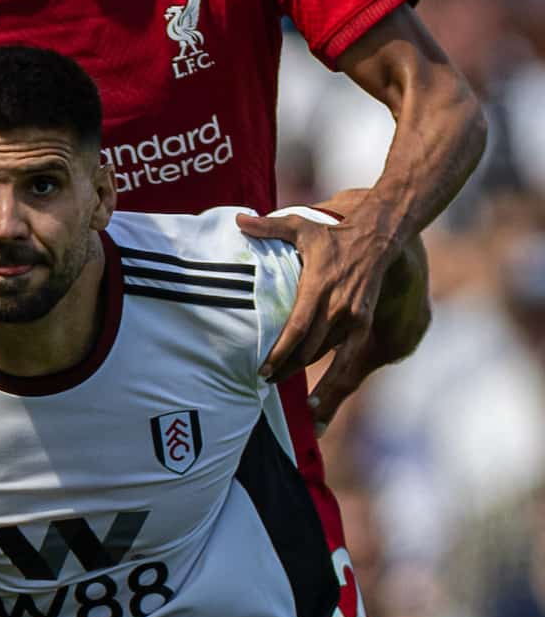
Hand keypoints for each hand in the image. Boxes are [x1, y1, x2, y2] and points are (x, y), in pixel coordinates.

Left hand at [236, 200, 396, 431]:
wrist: (378, 238)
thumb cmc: (332, 234)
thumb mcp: (300, 226)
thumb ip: (268, 227)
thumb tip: (238, 220)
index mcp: (318, 287)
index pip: (297, 328)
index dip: (281, 351)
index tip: (264, 368)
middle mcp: (337, 307)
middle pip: (309, 348)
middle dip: (286, 368)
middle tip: (264, 380)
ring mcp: (353, 317)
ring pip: (325, 355)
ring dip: (304, 372)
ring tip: (280, 384)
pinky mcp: (363, 322)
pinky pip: (345, 355)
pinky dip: (333, 375)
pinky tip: (320, 397)